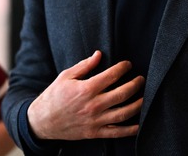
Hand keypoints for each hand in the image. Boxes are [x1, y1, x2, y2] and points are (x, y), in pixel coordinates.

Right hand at [27, 50, 144, 139]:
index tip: (128, 65)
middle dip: (135, 85)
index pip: (111, 76)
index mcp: (86, 89)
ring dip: (138, 104)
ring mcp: (95, 120)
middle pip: (122, 94)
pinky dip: (131, 129)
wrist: (43, 121)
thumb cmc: (54, 96)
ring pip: (124, 113)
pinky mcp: (95, 132)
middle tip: (141, 79)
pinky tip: (139, 124)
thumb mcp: (65, 76)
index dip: (122, 68)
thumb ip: (84, 66)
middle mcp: (93, 105)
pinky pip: (117, 133)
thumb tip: (98, 54)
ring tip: (144, 97)